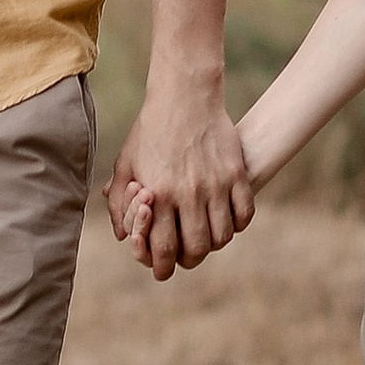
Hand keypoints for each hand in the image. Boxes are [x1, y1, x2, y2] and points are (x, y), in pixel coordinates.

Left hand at [107, 92, 254, 283]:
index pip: (163, 249)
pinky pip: (244, 216)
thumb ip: (119, 203)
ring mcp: (215, 184)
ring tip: (206, 233)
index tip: (163, 267)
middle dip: (189, 258)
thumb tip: (124, 237)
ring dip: (213, 242)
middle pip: (196, 250)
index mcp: (156, 194)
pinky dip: (237, 224)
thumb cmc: (150, 131)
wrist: (184, 96)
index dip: (162, 267)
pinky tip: (226, 216)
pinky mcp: (236, 174)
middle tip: (187, 251)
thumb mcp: (126, 163)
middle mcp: (187, 193)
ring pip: (222, 237)